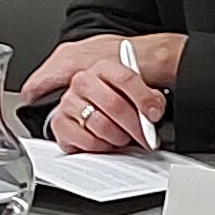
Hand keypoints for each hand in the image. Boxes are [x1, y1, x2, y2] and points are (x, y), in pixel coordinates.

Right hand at [25, 32, 180, 154]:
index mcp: (103, 68)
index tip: (154, 115)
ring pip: (101, 125)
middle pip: (114, 104)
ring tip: (123, 137)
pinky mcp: (60, 124)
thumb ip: (150, 98)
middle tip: (144, 136)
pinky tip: (106, 142)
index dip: (144, 99)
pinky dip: (101, 147)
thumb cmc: (118, 101)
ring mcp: (68, 102)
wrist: (93, 109)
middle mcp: (82, 81)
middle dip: (135, 126)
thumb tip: (154, 110)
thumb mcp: (138, 94)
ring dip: (118, 137)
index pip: (126, 78)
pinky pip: (86, 141)